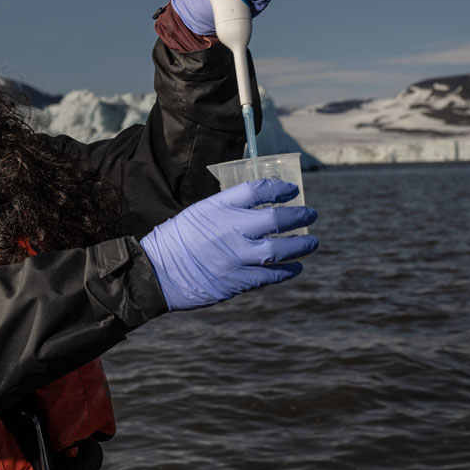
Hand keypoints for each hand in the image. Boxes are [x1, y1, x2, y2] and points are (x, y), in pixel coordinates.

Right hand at [141, 179, 316, 311]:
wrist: (156, 274)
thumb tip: (255, 205)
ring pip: (278, 249)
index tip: (291, 189)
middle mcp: (229, 230)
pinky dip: (286, 271)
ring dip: (301, 246)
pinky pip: (269, 275)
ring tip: (313, 243)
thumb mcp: (197, 213)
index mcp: (217, 208)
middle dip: (298, 216)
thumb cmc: (175, 241)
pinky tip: (295, 267)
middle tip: (311, 214)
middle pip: (274, 218)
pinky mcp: (237, 281)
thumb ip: (226, 208)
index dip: (278, 188)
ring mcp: (235, 257)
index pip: (256, 190)